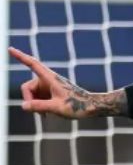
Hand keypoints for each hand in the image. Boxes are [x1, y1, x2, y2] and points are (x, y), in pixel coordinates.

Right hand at [9, 47, 125, 118]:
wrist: (91, 107)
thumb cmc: (77, 106)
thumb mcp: (57, 108)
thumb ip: (39, 106)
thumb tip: (24, 105)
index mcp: (50, 78)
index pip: (32, 64)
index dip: (20, 57)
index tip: (9, 49)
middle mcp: (48, 80)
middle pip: (27, 87)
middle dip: (29, 100)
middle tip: (39, 114)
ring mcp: (49, 86)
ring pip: (31, 94)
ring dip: (34, 105)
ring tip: (46, 115)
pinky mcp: (50, 92)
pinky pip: (37, 98)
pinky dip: (39, 106)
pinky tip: (46, 115)